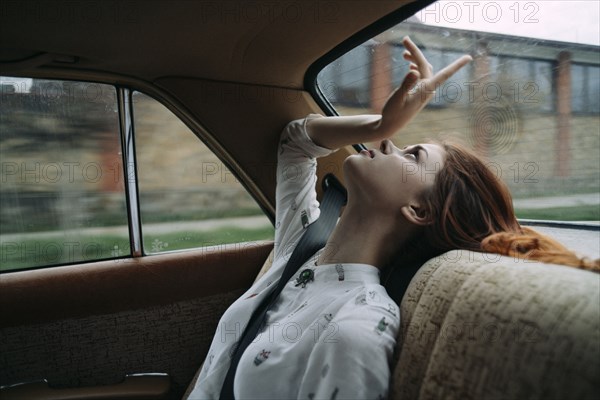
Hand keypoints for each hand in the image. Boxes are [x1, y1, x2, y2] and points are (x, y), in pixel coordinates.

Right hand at [305, 36, 471, 149]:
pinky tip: (409, 65)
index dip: (456, 65)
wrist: (390, 124)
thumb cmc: (393, 113)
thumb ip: (406, 84)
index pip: (444, 74)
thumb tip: (415, 70)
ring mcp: (424, 90)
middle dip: (415, 52)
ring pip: (423, 68)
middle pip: (425, 65)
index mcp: (426, 90)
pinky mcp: (419, 91)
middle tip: (404, 39)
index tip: (469, 57)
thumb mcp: (397, 98)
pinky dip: (415, 65)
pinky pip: (421, 74)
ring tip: (403, 53)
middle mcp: (428, 89)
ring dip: (415, 58)